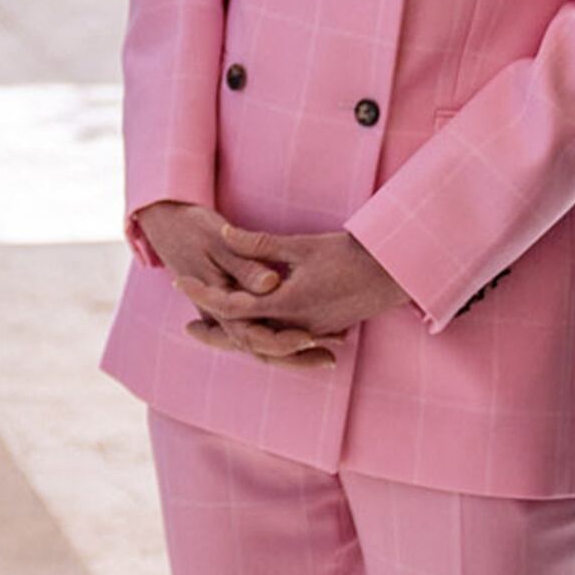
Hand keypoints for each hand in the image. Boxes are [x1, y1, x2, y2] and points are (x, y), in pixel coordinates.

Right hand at [132, 200, 339, 368]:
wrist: (166, 221)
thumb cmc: (191, 228)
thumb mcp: (218, 241)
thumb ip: (246, 264)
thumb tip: (271, 283)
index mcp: (215, 302)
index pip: (250, 334)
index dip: (281, 341)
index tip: (310, 338)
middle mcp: (222, 315)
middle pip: (261, 346)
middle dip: (296, 357)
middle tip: (331, 358)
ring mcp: (229, 312)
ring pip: (264, 342)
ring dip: (295, 352)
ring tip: (332, 353)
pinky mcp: (237, 303)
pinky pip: (263, 326)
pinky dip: (288, 333)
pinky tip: (319, 334)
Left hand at [173, 222, 410, 362]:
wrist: (393, 273)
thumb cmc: (350, 254)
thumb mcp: (302, 245)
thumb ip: (260, 244)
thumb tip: (225, 232)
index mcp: (286, 303)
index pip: (232, 305)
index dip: (203, 294)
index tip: (181, 282)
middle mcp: (295, 325)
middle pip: (243, 336)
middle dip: (215, 334)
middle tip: (188, 328)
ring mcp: (309, 331)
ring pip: (264, 342)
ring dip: (239, 338)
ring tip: (217, 331)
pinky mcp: (320, 330)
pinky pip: (284, 340)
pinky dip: (265, 337)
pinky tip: (255, 330)